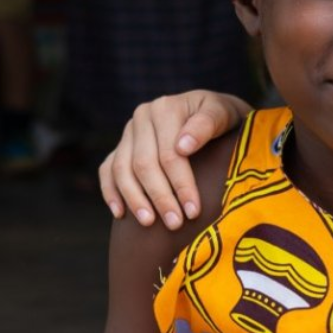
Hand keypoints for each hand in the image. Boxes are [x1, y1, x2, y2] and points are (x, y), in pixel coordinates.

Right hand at [99, 91, 251, 229]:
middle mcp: (142, 117)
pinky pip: (108, 170)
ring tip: (149, 223)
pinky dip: (111, 192)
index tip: (193, 211)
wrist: (214, 112)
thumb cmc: (224, 117)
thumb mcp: (223, 113)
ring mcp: (129, 132)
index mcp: (165, 108)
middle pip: (144, 164)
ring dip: (135, 199)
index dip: (181, 185)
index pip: (170, 154)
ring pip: (122, 169)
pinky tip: (120, 214)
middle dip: (160, 197)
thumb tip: (182, 147)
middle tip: (175, 224)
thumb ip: (206, 124)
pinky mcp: (122, 146)